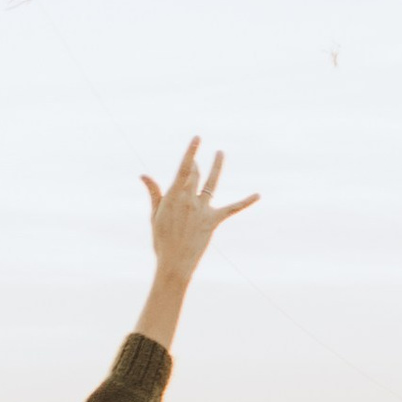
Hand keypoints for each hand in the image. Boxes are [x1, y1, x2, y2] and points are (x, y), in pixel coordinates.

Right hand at [141, 137, 258, 284]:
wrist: (174, 263)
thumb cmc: (162, 241)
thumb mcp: (155, 215)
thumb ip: (154, 193)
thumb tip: (144, 175)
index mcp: (173, 196)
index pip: (184, 168)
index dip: (191, 152)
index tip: (197, 138)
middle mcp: (189, 200)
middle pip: (195, 174)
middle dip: (195, 164)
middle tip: (194, 161)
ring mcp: (202, 209)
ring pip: (212, 183)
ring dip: (217, 166)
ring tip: (220, 153)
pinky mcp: (214, 221)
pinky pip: (232, 209)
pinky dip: (245, 202)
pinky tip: (258, 195)